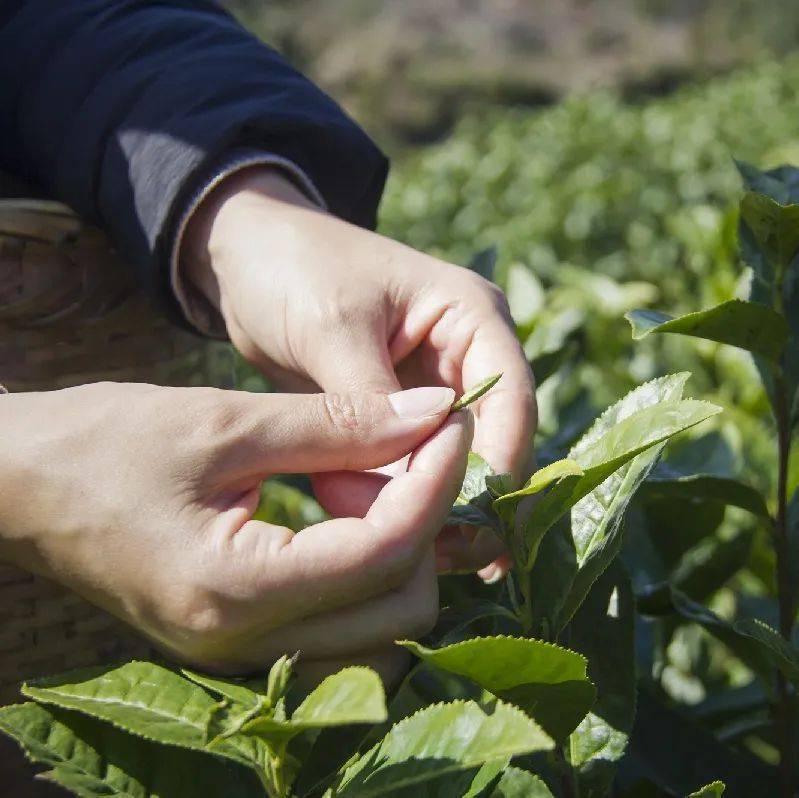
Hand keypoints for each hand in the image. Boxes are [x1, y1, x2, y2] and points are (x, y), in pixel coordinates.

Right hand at [0, 382, 469, 676]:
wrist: (22, 485)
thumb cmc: (106, 442)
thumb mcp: (224, 422)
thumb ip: (337, 423)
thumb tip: (432, 410)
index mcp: (235, 590)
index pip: (385, 549)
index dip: (435, 480)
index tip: (450, 420)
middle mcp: (245, 645)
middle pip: (400, 607)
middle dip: (430, 524)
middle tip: (423, 451)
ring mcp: (243, 656)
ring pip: (382, 636)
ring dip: (408, 559)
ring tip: (399, 484)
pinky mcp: (242, 642)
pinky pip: (344, 635)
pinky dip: (373, 581)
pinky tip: (363, 519)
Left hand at [183, 167, 536, 578]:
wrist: (247, 261)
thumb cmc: (291, 269)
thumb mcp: (331, 328)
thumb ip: (365, 406)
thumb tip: (391, 492)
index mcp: (470, 315)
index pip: (511, 399)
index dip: (500, 466)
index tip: (475, 526)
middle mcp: (467, 355)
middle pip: (495, 440)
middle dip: (470, 499)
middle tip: (442, 561)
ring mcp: (434, 388)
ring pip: (456, 463)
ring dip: (435, 508)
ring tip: (409, 559)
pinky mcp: (400, 415)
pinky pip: (415, 467)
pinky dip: (401, 500)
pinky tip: (381, 536)